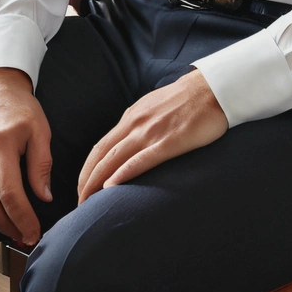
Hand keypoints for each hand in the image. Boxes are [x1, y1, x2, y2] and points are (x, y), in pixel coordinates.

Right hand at [0, 67, 51, 246]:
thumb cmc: (21, 106)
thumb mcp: (40, 129)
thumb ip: (42, 165)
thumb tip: (44, 198)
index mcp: (2, 144)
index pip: (11, 193)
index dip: (23, 218)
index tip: (35, 232)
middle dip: (8, 226)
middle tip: (25, 237)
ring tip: (12, 230)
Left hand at [77, 69, 227, 203]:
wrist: (212, 88)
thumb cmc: (187, 100)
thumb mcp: (155, 107)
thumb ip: (140, 123)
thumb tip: (129, 141)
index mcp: (132, 117)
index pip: (101, 146)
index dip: (88, 169)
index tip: (83, 188)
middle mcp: (136, 123)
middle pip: (102, 155)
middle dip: (86, 180)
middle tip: (79, 203)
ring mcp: (151, 132)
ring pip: (115, 159)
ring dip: (97, 182)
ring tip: (87, 203)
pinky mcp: (169, 141)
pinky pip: (141, 160)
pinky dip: (123, 174)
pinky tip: (111, 188)